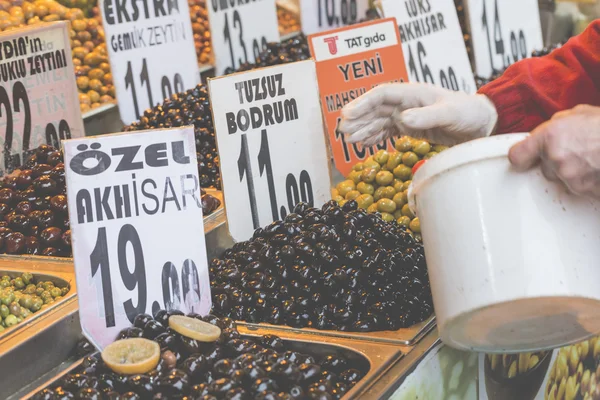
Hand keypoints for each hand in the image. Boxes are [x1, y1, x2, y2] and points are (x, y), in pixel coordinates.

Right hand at [339, 83, 497, 146]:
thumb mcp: (450, 114)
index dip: (362, 103)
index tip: (347, 114)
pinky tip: (364, 144)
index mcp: (414, 93)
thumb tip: (403, 118)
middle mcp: (407, 103)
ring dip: (363, 129)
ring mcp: (407, 115)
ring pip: (378, 121)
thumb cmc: (468, 113)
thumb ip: (426, 116)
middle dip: (358, 118)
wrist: (481, 124)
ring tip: (349, 140)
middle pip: (375, 108)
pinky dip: (374, 137)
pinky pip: (387, 131)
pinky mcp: (410, 128)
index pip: (381, 94)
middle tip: (342, 131)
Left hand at [509, 105, 599, 199]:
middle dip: (558, 162)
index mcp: (550, 136)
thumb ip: (558, 125)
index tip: (524, 158)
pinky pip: (582, 189)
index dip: (522, 157)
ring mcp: (572, 178)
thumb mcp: (581, 113)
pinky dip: (590, 182)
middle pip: (545, 169)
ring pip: (565, 179)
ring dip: (577, 172)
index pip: (517, 155)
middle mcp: (557, 158)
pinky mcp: (587, 192)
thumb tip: (549, 132)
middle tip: (580, 151)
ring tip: (596, 157)